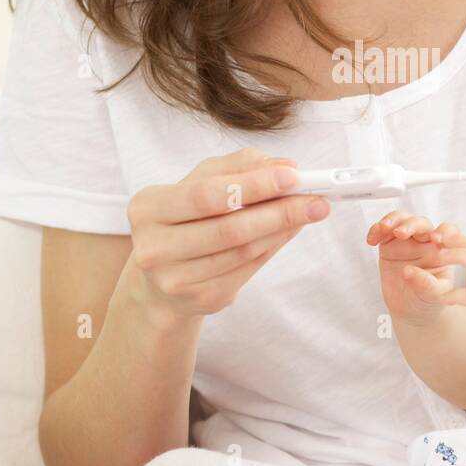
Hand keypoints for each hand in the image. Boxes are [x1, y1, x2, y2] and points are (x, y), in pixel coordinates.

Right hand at [123, 147, 329, 326]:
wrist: (161, 275)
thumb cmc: (185, 216)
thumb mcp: (201, 180)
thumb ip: (239, 166)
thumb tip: (286, 165)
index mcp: (148, 207)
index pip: (208, 195)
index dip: (253, 185)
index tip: (293, 176)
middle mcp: (154, 247)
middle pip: (229, 229)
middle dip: (279, 211)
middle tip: (316, 199)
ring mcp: (176, 280)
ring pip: (243, 252)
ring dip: (283, 229)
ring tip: (310, 211)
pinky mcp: (201, 300)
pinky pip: (248, 270)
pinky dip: (273, 247)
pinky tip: (288, 231)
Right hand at [366, 212, 458, 325]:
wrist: (410, 309)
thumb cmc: (428, 299)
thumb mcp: (433, 296)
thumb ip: (426, 284)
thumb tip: (408, 271)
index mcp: (443, 250)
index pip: (448, 233)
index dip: (444, 232)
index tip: (436, 239)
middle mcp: (426, 241)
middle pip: (421, 223)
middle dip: (411, 224)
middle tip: (401, 233)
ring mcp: (407, 240)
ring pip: (402, 220)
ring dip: (393, 220)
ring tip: (384, 228)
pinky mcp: (389, 243)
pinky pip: (382, 231)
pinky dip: (376, 230)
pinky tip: (371, 240)